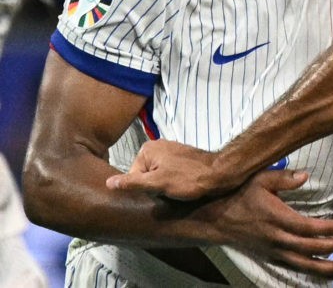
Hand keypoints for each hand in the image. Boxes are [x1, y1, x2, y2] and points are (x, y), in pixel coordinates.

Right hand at [106, 139, 232, 199]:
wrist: (220, 174)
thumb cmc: (188, 179)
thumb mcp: (157, 184)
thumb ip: (132, 182)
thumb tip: (108, 183)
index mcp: (147, 149)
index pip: (132, 176)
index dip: (144, 188)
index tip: (159, 191)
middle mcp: (157, 145)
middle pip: (144, 175)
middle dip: (154, 186)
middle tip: (170, 190)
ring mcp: (170, 150)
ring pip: (157, 175)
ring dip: (164, 184)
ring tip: (178, 188)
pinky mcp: (181, 157)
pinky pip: (169, 172)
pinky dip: (174, 180)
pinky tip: (183, 184)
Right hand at [197, 169, 332, 278]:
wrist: (213, 218)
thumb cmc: (239, 194)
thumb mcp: (258, 179)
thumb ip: (283, 178)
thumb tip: (305, 176)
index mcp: (276, 219)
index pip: (307, 228)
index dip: (327, 229)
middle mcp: (276, 239)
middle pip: (310, 249)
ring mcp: (273, 251)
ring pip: (305, 265)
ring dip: (330, 268)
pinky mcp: (271, 257)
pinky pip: (296, 268)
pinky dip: (315, 272)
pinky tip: (332, 274)